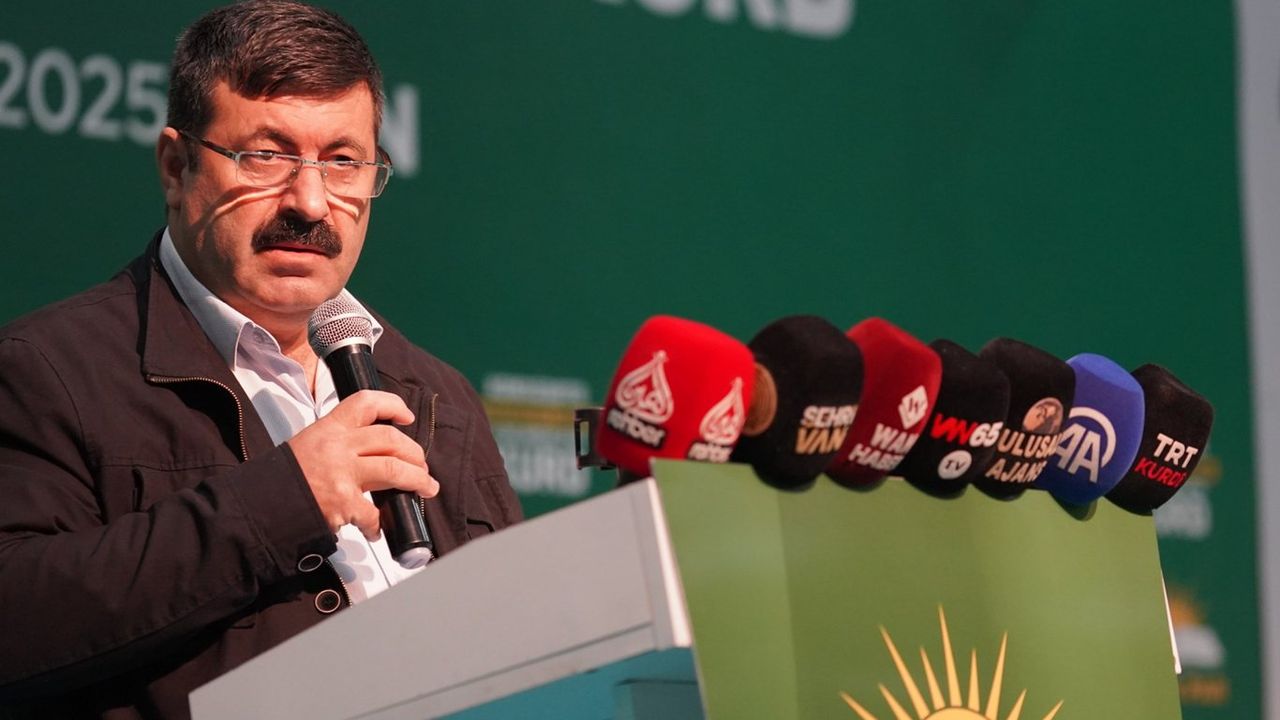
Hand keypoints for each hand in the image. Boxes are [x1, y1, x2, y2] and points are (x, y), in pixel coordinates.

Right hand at [288, 390, 438, 539]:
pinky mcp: (343, 503)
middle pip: (391, 439)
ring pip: (395, 470)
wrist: (258, 505)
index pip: (366, 403)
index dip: (392, 405)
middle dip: (415, 453)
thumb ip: (339, 443)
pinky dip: (378, 524)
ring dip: (417, 480)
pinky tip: (376, 529)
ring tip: (426, 488)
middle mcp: (338, 446)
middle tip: (422, 466)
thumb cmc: (284, 478)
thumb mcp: (308, 445)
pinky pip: (374, 514)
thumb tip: (374, 451)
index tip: (407, 416)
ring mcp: (342, 474)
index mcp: (329, 428)